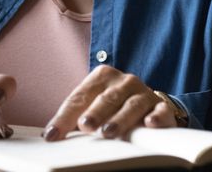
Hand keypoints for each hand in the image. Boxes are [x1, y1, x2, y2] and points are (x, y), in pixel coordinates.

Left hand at [43, 65, 176, 140]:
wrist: (149, 104)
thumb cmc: (114, 106)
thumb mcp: (94, 106)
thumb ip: (75, 116)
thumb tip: (50, 135)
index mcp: (101, 76)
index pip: (79, 97)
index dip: (65, 116)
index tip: (52, 135)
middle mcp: (123, 81)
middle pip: (105, 98)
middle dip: (94, 113)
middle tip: (84, 126)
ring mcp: (143, 92)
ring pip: (131, 105)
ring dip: (119, 119)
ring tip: (108, 132)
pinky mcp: (161, 106)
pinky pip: (160, 111)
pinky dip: (156, 117)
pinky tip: (149, 124)